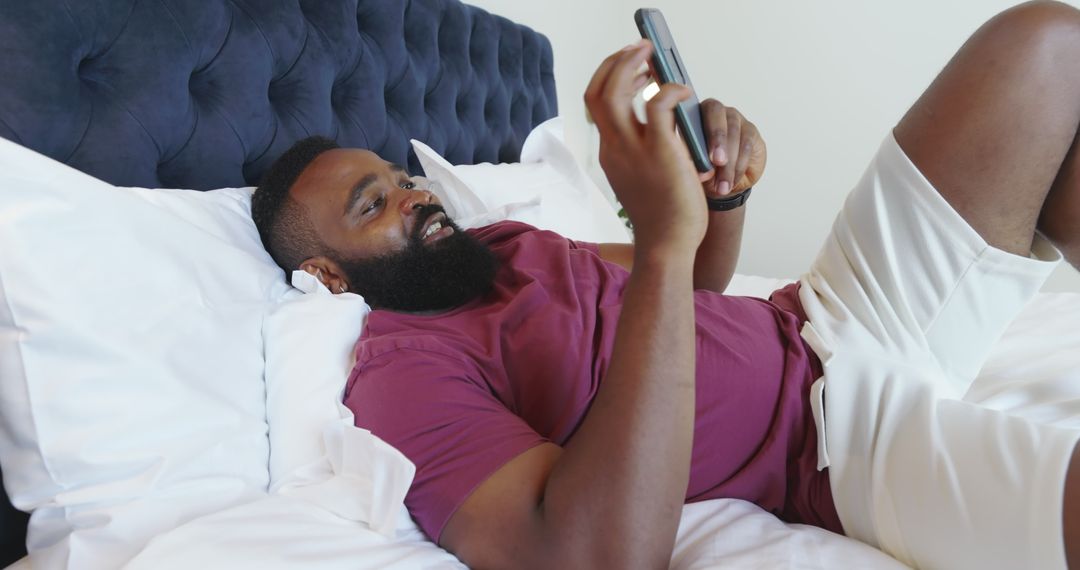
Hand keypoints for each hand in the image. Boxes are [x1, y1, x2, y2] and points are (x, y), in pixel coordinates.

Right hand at [584, 40, 707, 253]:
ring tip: (652, 55)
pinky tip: (684, 92)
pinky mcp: (659, 151)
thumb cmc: (664, 217)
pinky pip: (658, 105)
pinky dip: (670, 90)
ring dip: (631, 65)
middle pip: (596, 91)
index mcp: (610, 153)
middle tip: (639, 49)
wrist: (668, 245)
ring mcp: (633, 149)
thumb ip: (646, 151)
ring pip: (614, 92)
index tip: (633, 70)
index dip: (609, 79)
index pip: (595, 104)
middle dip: (614, 62)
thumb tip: (666, 121)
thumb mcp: (645, 178)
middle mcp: (614, 147)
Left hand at [697, 100, 766, 198]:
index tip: (704, 154)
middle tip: (718, 162)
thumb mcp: (697, 171)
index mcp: (694, 115)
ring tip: (723, 185)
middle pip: (718, 117)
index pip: (695, 113)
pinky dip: (739, 166)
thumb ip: (697, 167)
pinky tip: (732, 181)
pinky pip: (746, 145)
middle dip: (718, 141)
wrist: (724, 182)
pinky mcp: (751, 131)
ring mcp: (735, 119)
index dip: (698, 131)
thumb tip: (703, 174)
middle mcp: (715, 113)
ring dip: (730, 162)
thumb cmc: (704, 170)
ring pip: (734, 133)